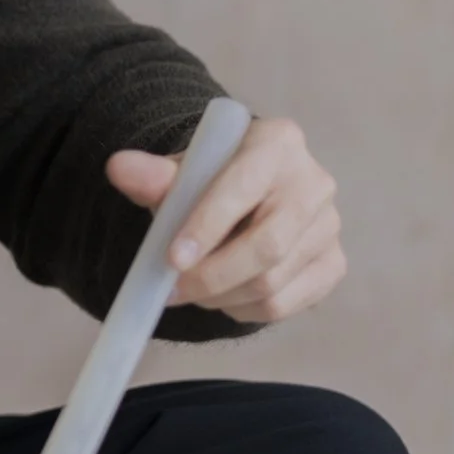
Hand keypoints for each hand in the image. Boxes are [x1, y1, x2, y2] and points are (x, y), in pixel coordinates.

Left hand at [103, 115, 344, 326]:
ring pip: (272, 282)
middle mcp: (315, 181)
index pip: (243, 187)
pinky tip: (224, 296)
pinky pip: (285, 304)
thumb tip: (119, 168)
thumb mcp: (182, 171)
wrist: (251, 194)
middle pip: (266, 246)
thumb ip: (153, 174)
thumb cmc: (212, 180)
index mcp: (278, 142)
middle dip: (211, 277)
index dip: (206, 226)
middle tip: (171, 291)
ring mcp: (329, 226)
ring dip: (221, 296)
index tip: (171, 259)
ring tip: (192, 289)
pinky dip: (244, 310)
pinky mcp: (334, 264)